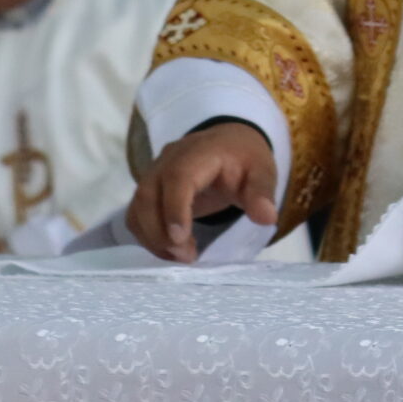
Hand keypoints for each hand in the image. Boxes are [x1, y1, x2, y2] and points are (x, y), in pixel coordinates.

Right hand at [126, 120, 276, 262]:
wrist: (228, 144)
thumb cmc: (244, 159)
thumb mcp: (262, 171)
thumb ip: (262, 193)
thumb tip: (266, 217)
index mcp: (199, 152)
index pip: (178, 177)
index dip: (175, 208)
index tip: (180, 239)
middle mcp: (168, 159)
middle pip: (148, 194)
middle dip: (160, 231)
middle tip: (186, 257)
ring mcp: (154, 173)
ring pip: (138, 207)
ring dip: (152, 237)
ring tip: (182, 257)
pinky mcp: (149, 189)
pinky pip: (136, 214)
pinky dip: (148, 236)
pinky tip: (171, 251)